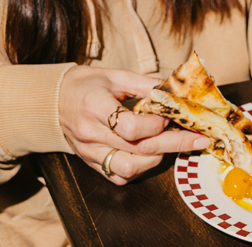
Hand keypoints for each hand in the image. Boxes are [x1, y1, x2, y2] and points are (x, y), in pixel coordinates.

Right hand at [59, 65, 210, 184]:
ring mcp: (89, 152)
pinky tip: (149, 156)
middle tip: (198, 140)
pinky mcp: (90, 163)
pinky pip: (117, 176)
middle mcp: (91, 134)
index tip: (168, 115)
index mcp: (95, 106)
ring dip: (155, 159)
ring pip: (128, 168)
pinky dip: (138, 169)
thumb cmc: (86, 84)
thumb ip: (145, 84)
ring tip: (170, 145)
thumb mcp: (115, 75)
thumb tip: (175, 90)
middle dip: (173, 144)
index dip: (155, 124)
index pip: (131, 127)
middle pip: (137, 148)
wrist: (53, 100)